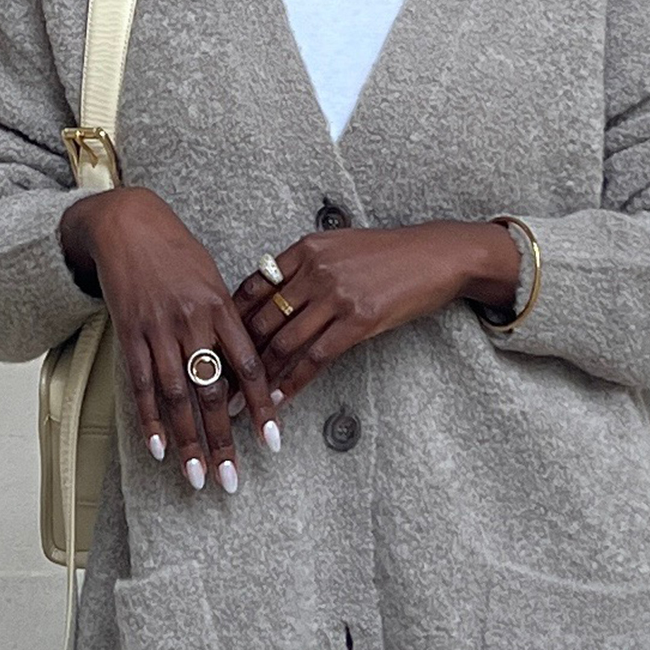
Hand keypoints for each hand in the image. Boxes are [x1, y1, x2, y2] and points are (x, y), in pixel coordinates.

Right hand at [59, 187, 283, 492]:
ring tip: (196, 476)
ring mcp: (158, 330)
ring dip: (187, 440)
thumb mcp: (214, 281)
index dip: (261, 407)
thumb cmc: (178, 253)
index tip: (272, 442)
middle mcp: (192, 322)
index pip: (248, 367)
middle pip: (211, 391)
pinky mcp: (130, 334)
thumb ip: (230, 324)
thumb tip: (243, 371)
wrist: (128, 224)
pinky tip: (159, 449)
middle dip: (222, 440)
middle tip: (231, 479)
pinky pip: (141, 385)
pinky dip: (149, 420)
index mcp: (221, 307)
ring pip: (175, 396)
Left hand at [232, 221, 523, 400]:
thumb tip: (273, 291)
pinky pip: (315, 358)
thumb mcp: (341, 248)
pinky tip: (279, 400)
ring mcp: (336, 295)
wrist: (436, 255)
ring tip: (239, 401)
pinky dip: (293, 382)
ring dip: (258, 377)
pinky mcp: (359, 320)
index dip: (230, 320)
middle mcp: (315, 270)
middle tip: (212, 383)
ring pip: (284, 342)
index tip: (212, 345)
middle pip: (262, 318)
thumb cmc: (390, 254)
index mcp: (305, 249)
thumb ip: (306, 266)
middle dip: (234, 355)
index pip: (254, 287)